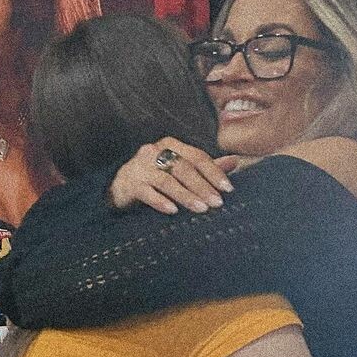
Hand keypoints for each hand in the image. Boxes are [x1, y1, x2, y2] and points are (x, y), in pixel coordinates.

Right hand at [106, 138, 239, 214]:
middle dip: (202, 186)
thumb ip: (206, 166)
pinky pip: (147, 192)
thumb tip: (235, 161)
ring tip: (201, 209)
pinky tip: (173, 211)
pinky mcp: (130, 183)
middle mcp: (155, 152)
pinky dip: (160, 201)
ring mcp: (141, 167)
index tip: (228, 188)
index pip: (197, 156)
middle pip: (183, 168)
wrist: (120, 186)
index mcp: (171, 145)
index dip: (214, 172)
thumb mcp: (180, 169)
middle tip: (218, 203)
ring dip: (186, 195)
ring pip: (167, 181)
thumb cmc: (156, 177)